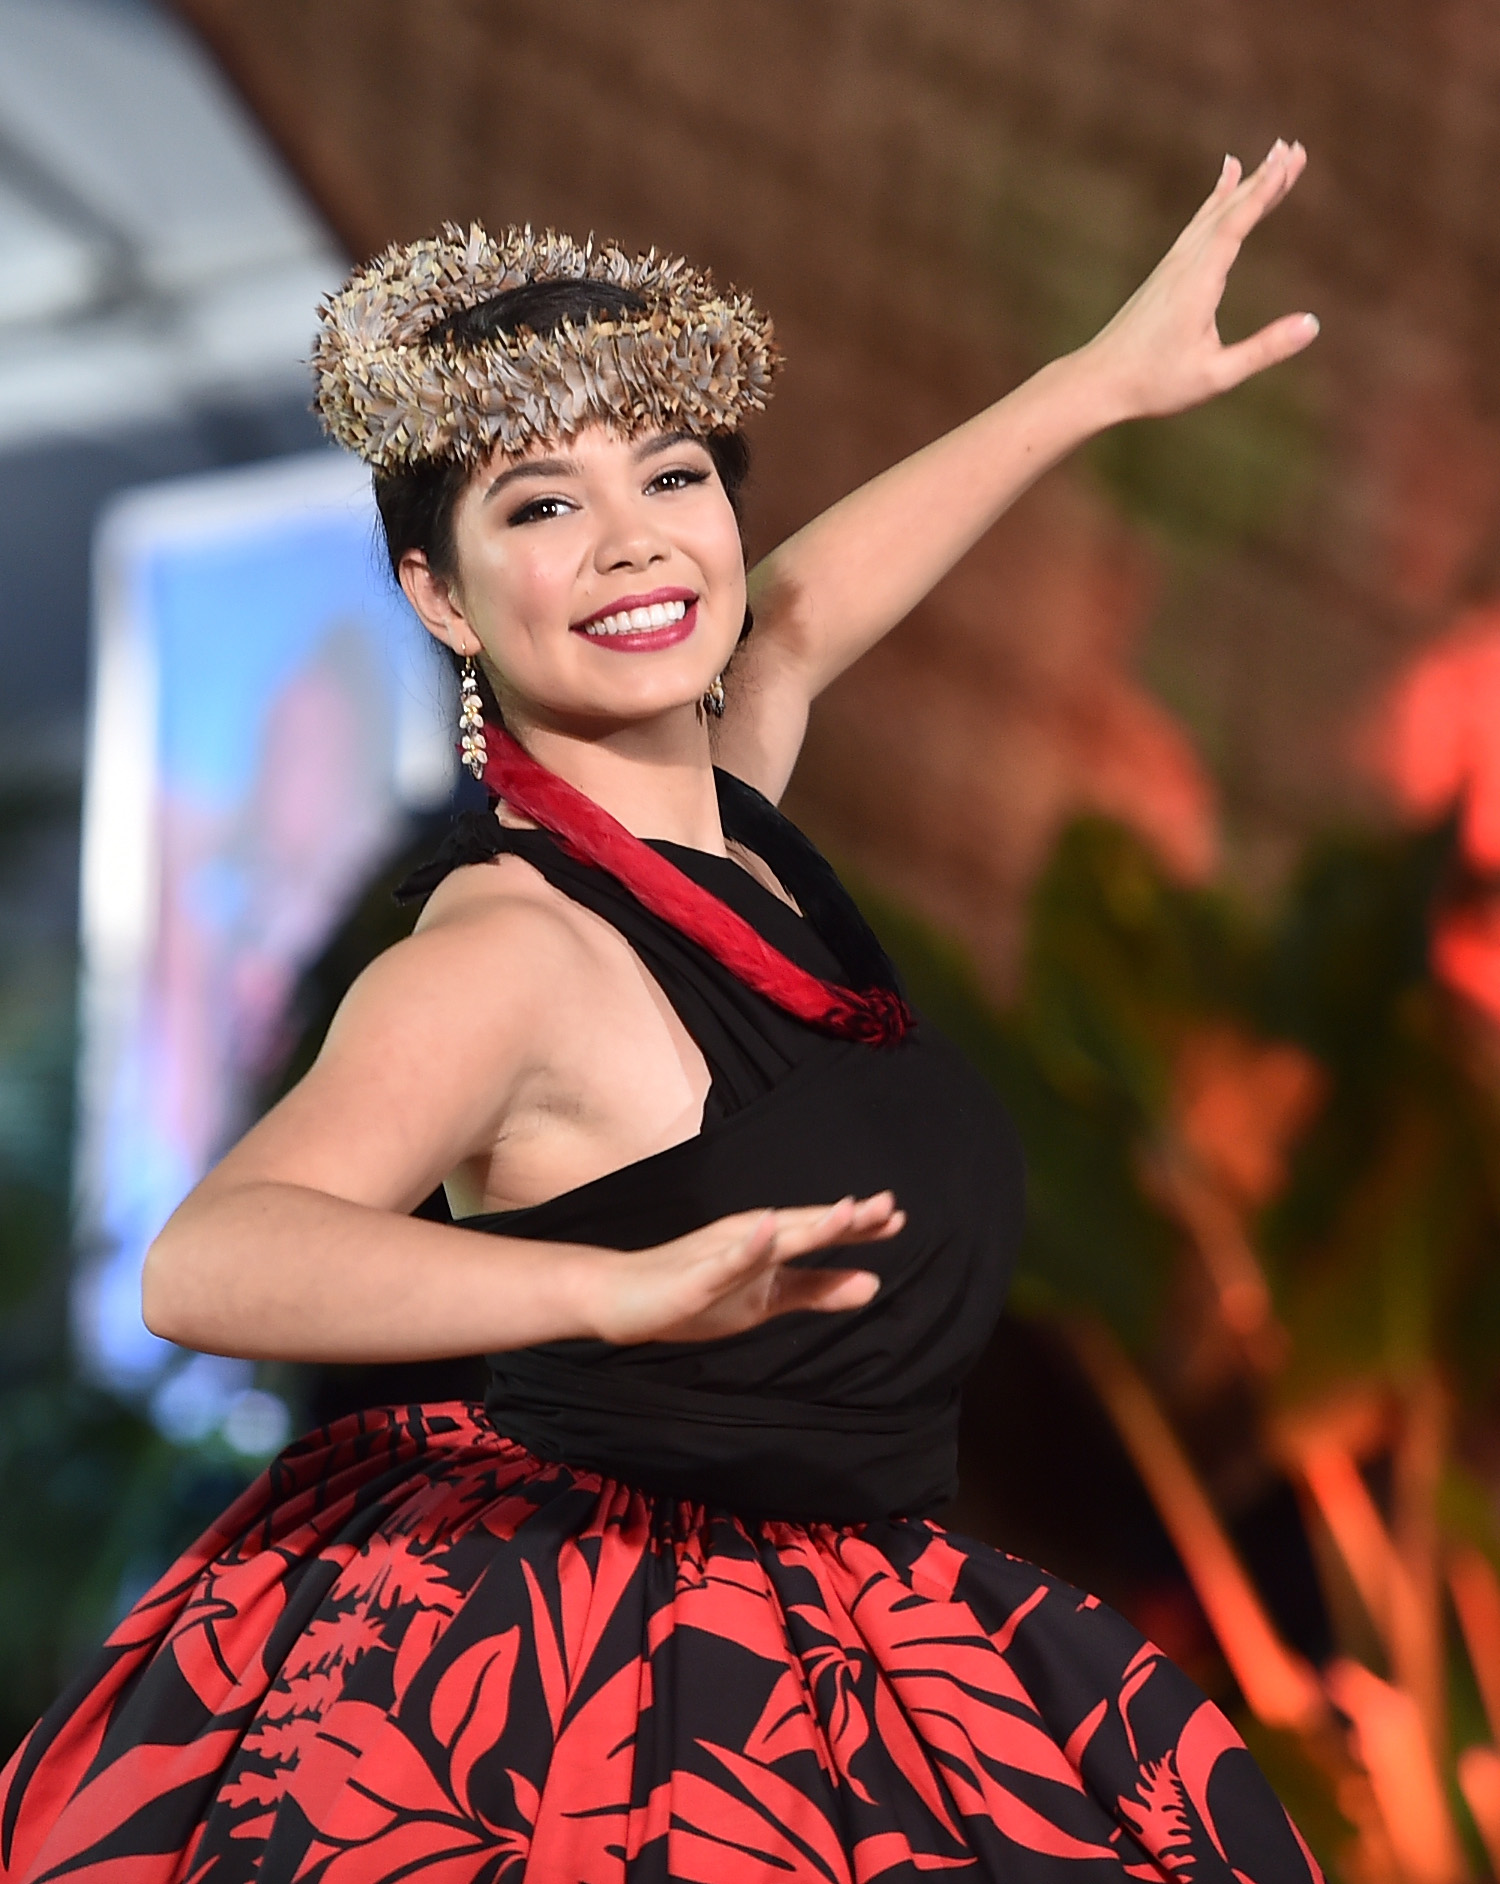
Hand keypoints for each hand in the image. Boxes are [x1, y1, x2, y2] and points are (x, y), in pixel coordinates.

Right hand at [577, 1192, 903, 1344]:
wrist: (623, 1298)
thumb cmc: (695, 1295)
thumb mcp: (766, 1299)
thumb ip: (816, 1290)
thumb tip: (873, 1284)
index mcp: (768, 1246)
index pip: (820, 1233)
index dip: (860, 1227)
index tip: (898, 1217)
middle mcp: (749, 1238)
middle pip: (804, 1227)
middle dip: (846, 1219)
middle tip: (888, 1206)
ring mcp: (720, 1255)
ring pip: (771, 1238)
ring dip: (807, 1224)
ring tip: (846, 1211)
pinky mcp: (694, 1276)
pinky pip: (723, 1261)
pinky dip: (747, 1246)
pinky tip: (767, 1230)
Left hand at [1081, 139, 1317, 422]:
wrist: (1098, 382)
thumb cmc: (1154, 383)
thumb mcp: (1215, 375)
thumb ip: (1264, 350)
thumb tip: (1312, 325)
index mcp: (1198, 283)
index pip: (1236, 225)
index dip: (1265, 191)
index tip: (1290, 162)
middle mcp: (1183, 264)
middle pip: (1228, 210)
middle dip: (1263, 178)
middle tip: (1295, 148)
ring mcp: (1172, 265)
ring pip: (1213, 213)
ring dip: (1244, 184)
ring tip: (1272, 156)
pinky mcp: (1166, 272)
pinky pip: (1198, 225)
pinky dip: (1216, 200)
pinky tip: (1224, 185)